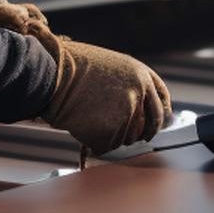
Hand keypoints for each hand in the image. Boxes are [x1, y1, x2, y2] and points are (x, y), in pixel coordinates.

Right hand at [35, 31, 171, 154]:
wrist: (52, 72)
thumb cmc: (72, 66)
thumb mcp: (109, 65)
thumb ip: (127, 83)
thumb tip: (134, 105)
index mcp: (141, 74)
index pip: (161, 102)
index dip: (158, 115)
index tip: (154, 124)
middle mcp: (140, 94)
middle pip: (149, 125)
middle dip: (141, 134)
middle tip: (131, 138)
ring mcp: (127, 113)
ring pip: (126, 138)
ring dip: (112, 136)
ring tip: (91, 121)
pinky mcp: (111, 130)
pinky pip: (106, 146)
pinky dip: (94, 142)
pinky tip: (82, 126)